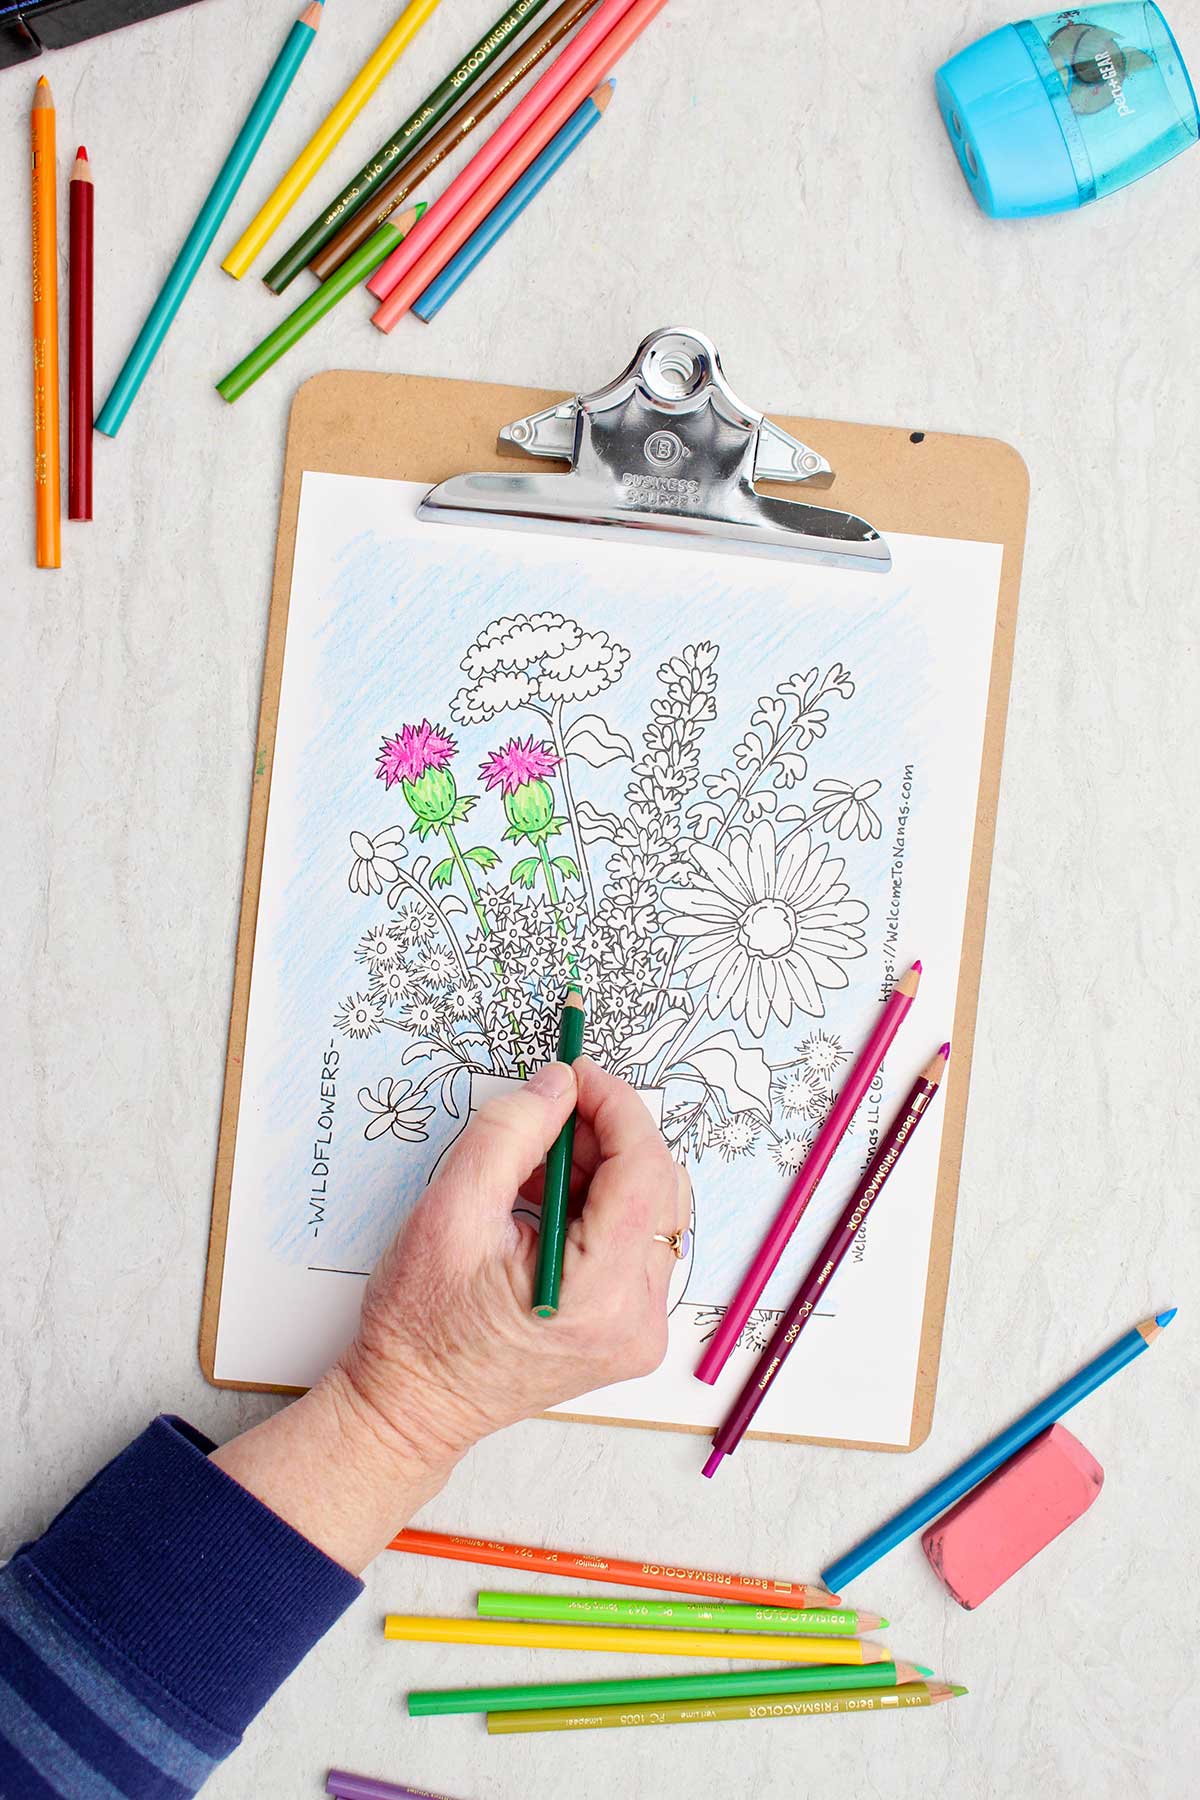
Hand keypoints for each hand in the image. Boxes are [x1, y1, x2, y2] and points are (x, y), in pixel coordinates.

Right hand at [213, 1059, 687, 1572]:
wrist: (412, 1408)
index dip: (616, 1107)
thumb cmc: (419, 1326)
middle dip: (608, 1136)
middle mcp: (637, 1319)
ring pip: (650, 1211)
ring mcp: (639, 1329)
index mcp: (599, 1294)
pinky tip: (546, 1202)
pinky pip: (635, 1242)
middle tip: (550, 1114)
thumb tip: (559, 1085)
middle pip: (657, 1188)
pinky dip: (600, 1206)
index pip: (643, 1171)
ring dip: (602, 1170)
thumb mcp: (449, 1212)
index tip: (578, 1073)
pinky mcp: (629, 1329)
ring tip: (534, 1167)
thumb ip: (509, 1134)